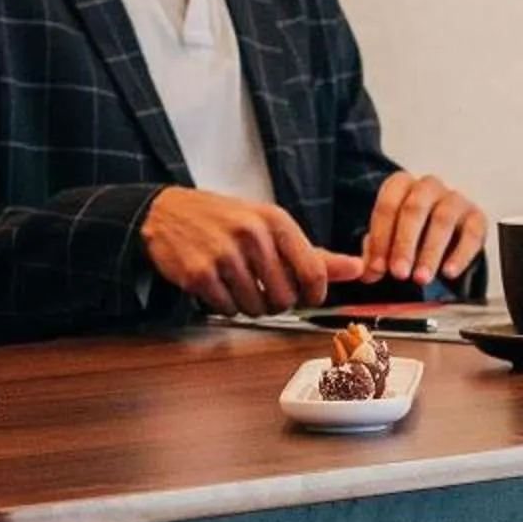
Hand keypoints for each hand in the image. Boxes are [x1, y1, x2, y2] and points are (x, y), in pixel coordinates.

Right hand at [141, 188, 367, 315]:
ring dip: (250, 305)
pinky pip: (228, 309)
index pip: (313, 271)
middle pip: (285, 296)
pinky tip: (219, 287)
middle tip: (263, 288)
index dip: (314, 294)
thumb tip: (357, 269)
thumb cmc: (223, 219)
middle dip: (277, 301)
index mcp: (275, 220)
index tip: (306, 297)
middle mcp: (251, 234)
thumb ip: (313, 253)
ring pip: (257, 307)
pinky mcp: (199, 274)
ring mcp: (223, 255)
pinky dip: (226, 306)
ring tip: (238, 285)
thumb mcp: (270, 226)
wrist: (165, 212)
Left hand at [361, 172, 488, 284]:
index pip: (387, 206)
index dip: (380, 238)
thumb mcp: (387, 242)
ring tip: (421, 278)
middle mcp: (427, 187)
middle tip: (399, 273)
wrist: (444, 236)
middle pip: (414, 210)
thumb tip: (369, 272)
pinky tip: (449, 273)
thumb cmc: (409, 235)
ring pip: (442, 219)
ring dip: (430, 252)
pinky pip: (472, 233)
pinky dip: (460, 255)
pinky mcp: (476, 217)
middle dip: (404, 245)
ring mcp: (454, 199)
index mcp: (400, 185)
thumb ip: (375, 255)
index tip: (378, 267)